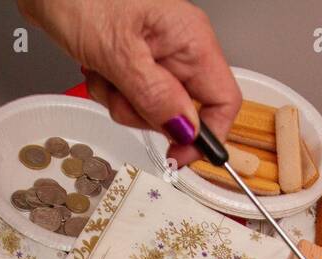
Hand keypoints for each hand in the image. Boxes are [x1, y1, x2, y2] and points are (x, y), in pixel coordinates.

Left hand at [19, 0, 240, 166]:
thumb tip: (186, 131)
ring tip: (104, 74)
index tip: (177, 155)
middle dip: (146, 115)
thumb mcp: (119, 53)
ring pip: (153, 109)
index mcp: (191, 40)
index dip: (205, 136)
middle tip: (121, 95)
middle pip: (183, 112)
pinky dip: (109, 92)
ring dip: (122, 103)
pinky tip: (97, 70)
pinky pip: (130, 98)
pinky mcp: (133, 61)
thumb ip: (155, 96)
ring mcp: (156, 55)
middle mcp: (180, 48)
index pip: (224, 101)